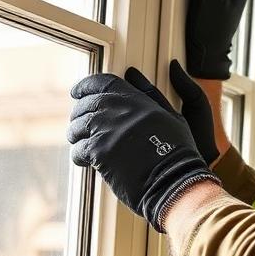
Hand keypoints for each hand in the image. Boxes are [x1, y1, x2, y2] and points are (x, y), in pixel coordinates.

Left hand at [67, 70, 217, 230]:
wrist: (173, 182)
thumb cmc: (176, 152)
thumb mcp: (171, 115)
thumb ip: (149, 93)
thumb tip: (132, 73)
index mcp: (136, 99)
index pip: (101, 82)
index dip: (85, 87)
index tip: (78, 93)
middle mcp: (118, 110)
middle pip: (85, 104)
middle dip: (79, 114)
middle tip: (82, 126)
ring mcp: (107, 130)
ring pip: (77, 127)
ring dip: (77, 136)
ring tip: (84, 144)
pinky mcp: (99, 152)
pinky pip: (78, 149)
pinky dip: (80, 156)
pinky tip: (87, 161)